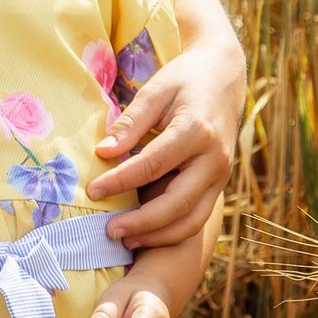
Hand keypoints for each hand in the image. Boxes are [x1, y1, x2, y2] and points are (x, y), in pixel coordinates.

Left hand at [86, 39, 243, 247]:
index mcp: (197, 131)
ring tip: (125, 240)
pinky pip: (197, 216)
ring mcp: (221, 175)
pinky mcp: (219, 184)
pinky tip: (145, 233)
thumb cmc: (186, 80)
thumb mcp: (155, 91)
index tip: (93, 191)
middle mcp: (214, 160)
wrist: (224, 77)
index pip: (152, 165)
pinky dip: (172, 231)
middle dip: (142, 222)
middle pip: (178, 204)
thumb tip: (103, 153)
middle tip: (108, 230)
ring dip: (158, 236)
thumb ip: (130, 123)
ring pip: (192, 220)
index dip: (120, 181)